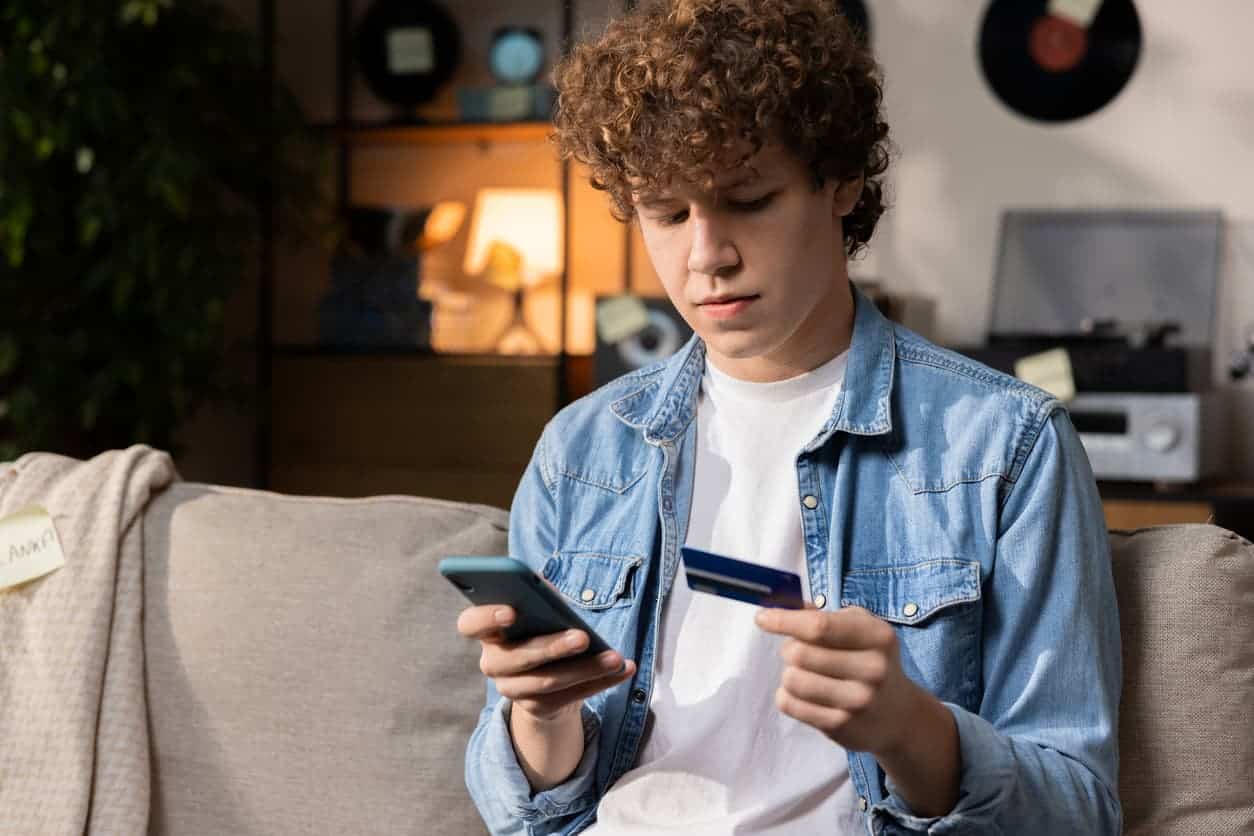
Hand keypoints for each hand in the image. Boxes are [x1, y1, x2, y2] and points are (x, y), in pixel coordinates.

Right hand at [457, 605, 635, 721]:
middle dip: (552, 647)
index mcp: (488, 631)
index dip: (487, 617)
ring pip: (548, 682)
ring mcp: (513, 689)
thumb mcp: (541, 610)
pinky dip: (601, 682)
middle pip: (517, 658)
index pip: (471, 624)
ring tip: (615, 658)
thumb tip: (550, 592)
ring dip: (586, 669)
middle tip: (583, 637)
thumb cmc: (543, 627)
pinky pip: (571, 698)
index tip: (512, 611)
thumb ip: (541, 599)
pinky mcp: (537, 708)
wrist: (548, 673)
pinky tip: (624, 669)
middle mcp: (493, 663)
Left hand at [754, 605, 926, 755]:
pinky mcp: (841, 726)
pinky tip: (806, 695)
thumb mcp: (861, 629)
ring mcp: (858, 700)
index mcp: (877, 636)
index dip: (784, 620)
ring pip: (791, 679)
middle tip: (798, 652)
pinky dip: (788, 696)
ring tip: (806, 674)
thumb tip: (779, 604)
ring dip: (789, 674)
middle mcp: (872, 668)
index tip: (761, 618)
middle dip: (789, 649)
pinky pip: (790, 704)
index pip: (819, 626)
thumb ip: (823, 615)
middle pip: (799, 653)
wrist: (899, 715)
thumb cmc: (870, 660)